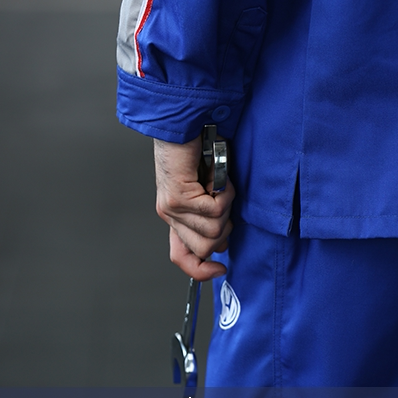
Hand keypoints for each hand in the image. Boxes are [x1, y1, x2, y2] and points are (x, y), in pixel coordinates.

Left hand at [153, 136, 234, 280]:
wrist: (185, 126)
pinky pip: (215, 209)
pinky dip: (226, 193)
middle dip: (225, 226)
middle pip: (206, 248)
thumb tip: (222, 242)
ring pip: (214, 230)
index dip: (201, 271)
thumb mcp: (210, 192)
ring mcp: (173, 209)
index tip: (221, 270)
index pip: (182, 258)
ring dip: (226, 206)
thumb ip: (212, 217)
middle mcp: (171, 216)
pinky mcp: (179, 198)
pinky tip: (218, 178)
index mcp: (177, 217)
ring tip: (219, 185)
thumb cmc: (200, 152)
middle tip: (221, 200)